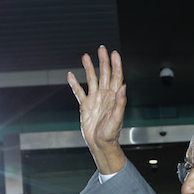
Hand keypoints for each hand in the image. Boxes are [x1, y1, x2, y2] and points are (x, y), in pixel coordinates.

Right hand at [67, 45, 126, 173]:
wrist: (100, 144)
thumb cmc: (111, 134)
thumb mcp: (117, 118)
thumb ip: (120, 102)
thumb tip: (123, 87)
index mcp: (114, 97)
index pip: (116, 77)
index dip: (116, 65)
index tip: (114, 53)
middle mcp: (105, 95)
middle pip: (104, 74)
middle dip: (103, 61)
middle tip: (101, 49)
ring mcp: (95, 99)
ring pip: (91, 79)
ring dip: (88, 68)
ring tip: (85, 56)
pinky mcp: (85, 106)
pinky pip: (79, 92)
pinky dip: (74, 84)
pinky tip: (70, 75)